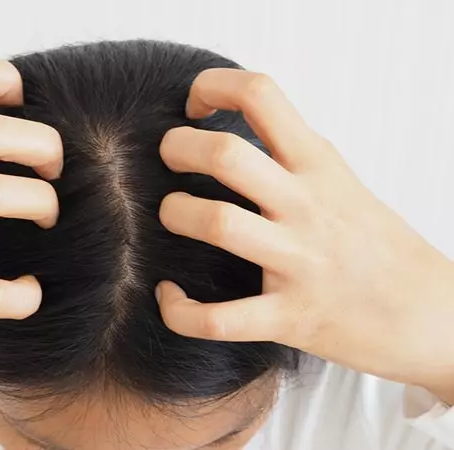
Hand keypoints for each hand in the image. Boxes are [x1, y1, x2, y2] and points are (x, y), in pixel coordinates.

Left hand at [155, 68, 453, 402]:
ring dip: (174, 214)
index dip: (212, 87)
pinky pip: (216, 318)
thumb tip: (236, 130)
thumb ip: (292, 156)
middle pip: (224, 154)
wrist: (433, 316)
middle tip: (170, 158)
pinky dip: (178, 309)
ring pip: (214, 222)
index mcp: (319, 165)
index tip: (194, 108)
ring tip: (173, 216)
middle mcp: (306, 206)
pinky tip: (170, 295)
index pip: (261, 94)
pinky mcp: (289, 318)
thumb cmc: (378, 245)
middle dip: (177, 147)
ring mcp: (298, 262)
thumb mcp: (342, 182)